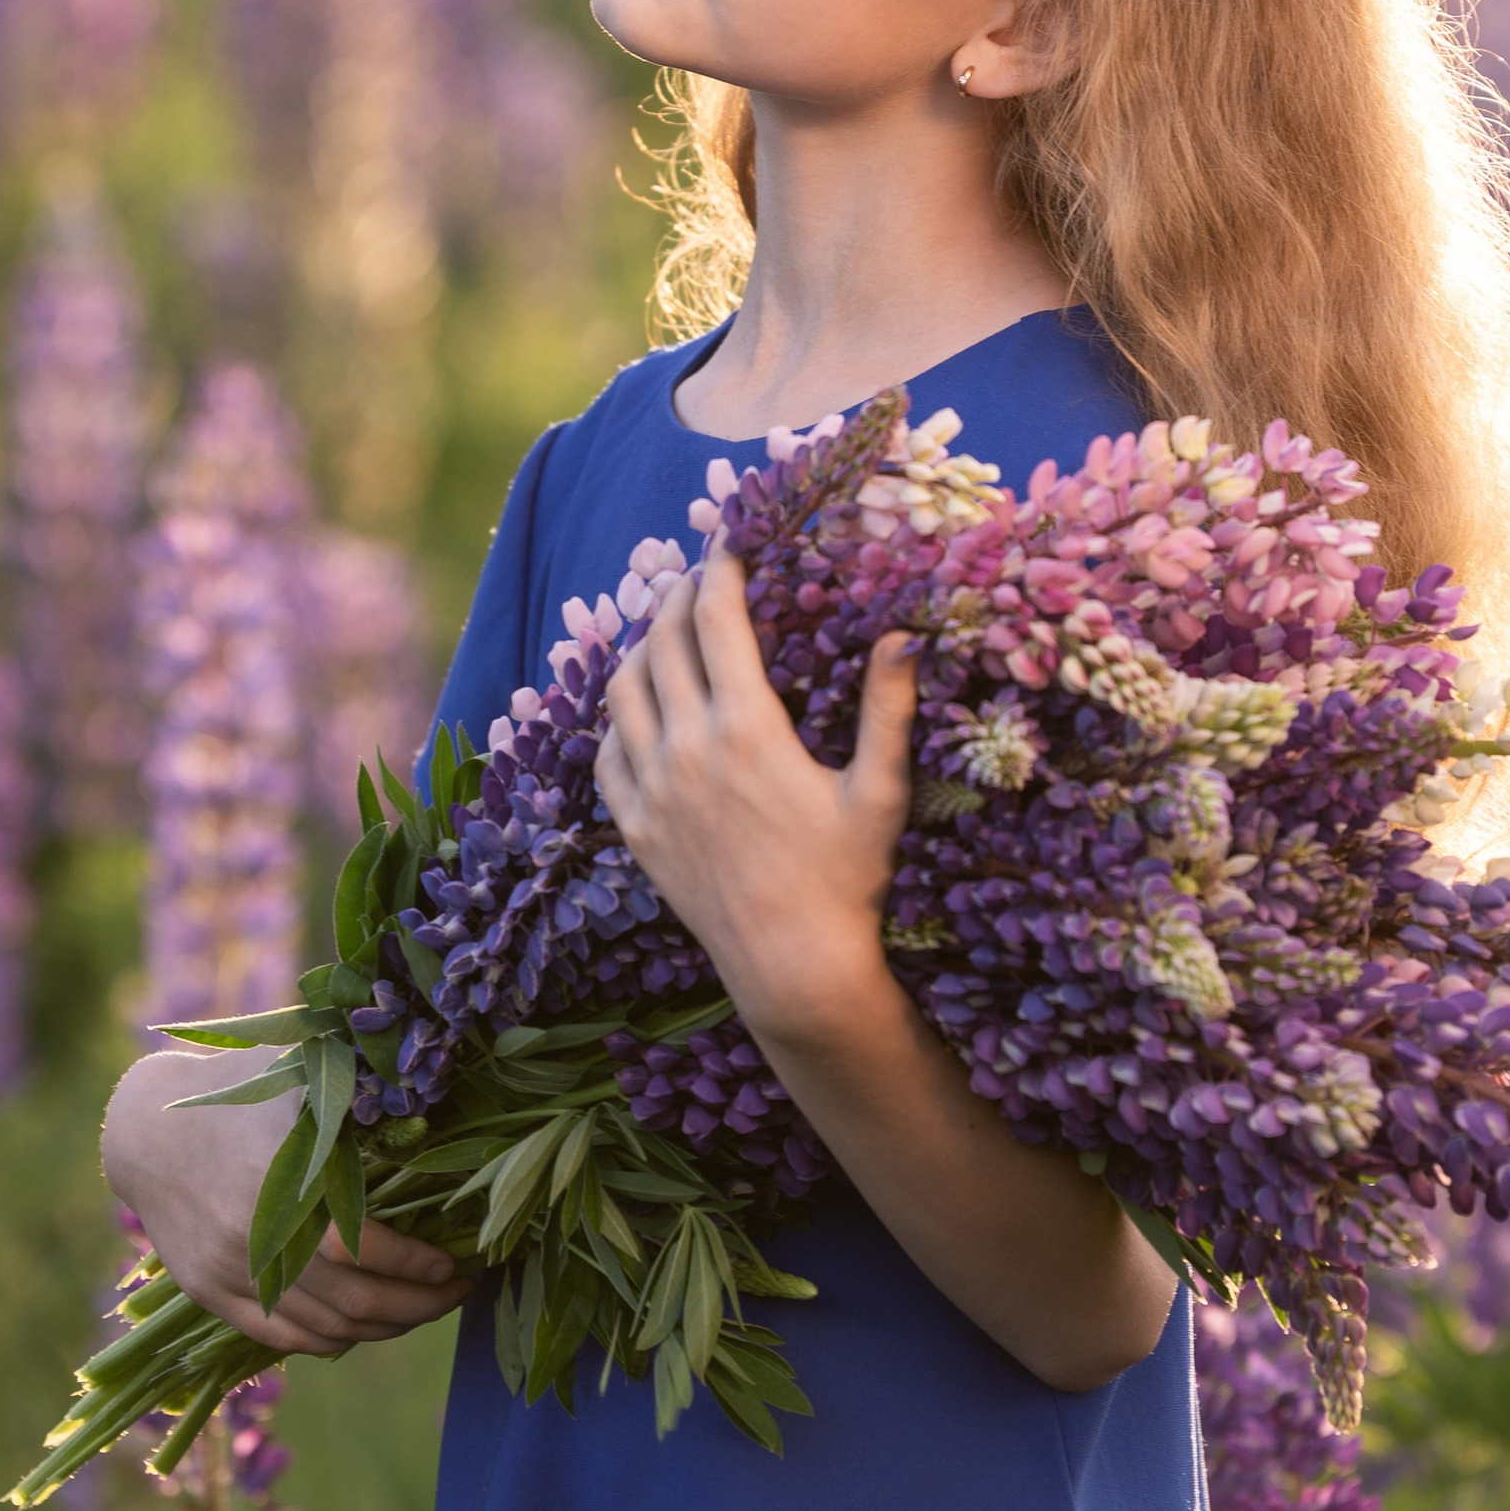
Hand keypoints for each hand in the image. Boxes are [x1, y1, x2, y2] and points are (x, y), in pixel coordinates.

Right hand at [100, 1046, 469, 1360]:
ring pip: (324, 1329)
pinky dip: (331, 1341)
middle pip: (353, 1302)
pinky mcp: (210, 1294)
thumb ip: (358, 1098)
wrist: (146, 1130)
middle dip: (419, 1306)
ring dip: (383, 1328)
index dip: (415, 1265)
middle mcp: (255, 1238)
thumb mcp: (298, 1079)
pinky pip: (282, 1339)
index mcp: (281, 1183)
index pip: (363, 1249)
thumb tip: (436, 1116)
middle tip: (457, 1291)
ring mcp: (229, 1274)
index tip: (453, 1262)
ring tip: (421, 1308)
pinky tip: (364, 1327)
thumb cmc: (236, 1094)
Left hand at [593, 550, 918, 1052]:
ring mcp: (653, 789)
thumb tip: (903, 636)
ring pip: (622, 689)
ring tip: (666, 632)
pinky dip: (618, 716)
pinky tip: (641, 708)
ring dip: (640, 647)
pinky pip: (606, 752)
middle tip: (699, 579)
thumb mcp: (881, 792)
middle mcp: (688, 749)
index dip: (719, 570)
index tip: (730, 544)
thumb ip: (889, 710)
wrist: (792, 966)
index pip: (716, 619)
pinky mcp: (635, 827)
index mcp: (748, 729)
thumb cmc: (846, 880)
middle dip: (678, 596)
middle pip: (662, 641)